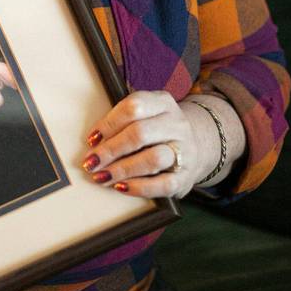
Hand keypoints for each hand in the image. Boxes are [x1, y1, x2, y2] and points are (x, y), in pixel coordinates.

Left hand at [81, 91, 217, 199]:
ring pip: (153, 159)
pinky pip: (163, 184)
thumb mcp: (146, 114)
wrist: (199, 144)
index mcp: (163, 103)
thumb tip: (94, 141)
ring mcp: (185, 150)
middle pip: (140, 133)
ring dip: (122, 169)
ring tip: (103, 176)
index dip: (108, 123)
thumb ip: (123, 121)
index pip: (133, 106)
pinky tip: (121, 187)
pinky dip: (139, 187)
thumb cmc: (158, 130)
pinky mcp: (186, 177)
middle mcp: (177, 124)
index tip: (91, 139)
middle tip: (91, 161)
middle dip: (111, 149)